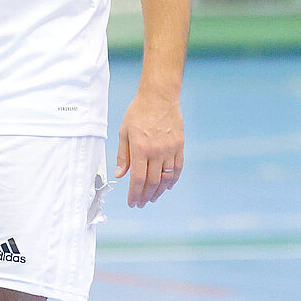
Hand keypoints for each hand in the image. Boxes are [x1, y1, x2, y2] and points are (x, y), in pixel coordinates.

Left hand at [115, 92, 182, 207]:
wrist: (159, 97)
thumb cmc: (138, 113)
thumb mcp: (124, 132)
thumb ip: (123, 155)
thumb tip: (120, 175)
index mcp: (140, 149)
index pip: (137, 179)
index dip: (134, 194)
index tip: (131, 202)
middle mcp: (156, 151)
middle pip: (152, 182)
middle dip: (145, 196)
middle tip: (140, 203)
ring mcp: (170, 149)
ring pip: (166, 178)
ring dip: (159, 191)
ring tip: (152, 198)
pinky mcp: (180, 146)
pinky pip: (178, 168)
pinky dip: (172, 180)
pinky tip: (167, 186)